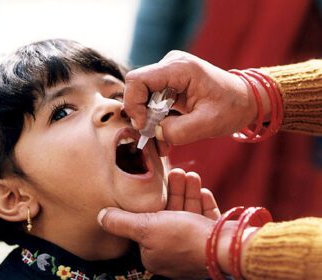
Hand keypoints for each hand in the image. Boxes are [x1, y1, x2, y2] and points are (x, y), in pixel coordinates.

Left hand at [97, 169, 219, 277]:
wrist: (226, 248)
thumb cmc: (184, 238)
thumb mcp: (146, 228)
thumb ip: (121, 221)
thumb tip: (100, 216)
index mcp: (154, 251)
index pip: (148, 222)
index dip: (152, 200)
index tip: (156, 182)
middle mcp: (174, 250)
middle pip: (170, 214)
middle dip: (174, 191)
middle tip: (176, 171)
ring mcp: (194, 246)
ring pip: (188, 214)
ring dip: (188, 193)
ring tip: (190, 175)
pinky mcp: (212, 240)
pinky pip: (205, 219)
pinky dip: (203, 204)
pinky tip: (203, 190)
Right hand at [123, 51, 267, 144]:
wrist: (246, 100)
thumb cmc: (232, 107)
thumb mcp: (208, 123)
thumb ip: (178, 131)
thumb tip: (154, 133)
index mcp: (180, 68)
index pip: (138, 80)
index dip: (134, 104)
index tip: (144, 126)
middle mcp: (170, 66)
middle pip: (138, 90)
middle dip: (142, 116)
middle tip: (153, 137)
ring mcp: (169, 75)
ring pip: (144, 99)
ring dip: (150, 122)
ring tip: (162, 142)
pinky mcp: (170, 85)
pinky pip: (153, 103)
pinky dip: (156, 120)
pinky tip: (166, 135)